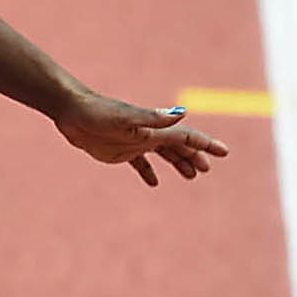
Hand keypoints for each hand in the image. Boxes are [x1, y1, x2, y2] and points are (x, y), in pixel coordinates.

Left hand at [55, 90, 228, 185]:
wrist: (71, 112)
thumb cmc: (98, 113)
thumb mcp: (125, 118)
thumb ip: (153, 118)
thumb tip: (181, 113)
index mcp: (154, 128)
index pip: (186, 137)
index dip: (206, 144)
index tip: (224, 153)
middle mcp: (148, 134)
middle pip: (178, 146)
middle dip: (195, 156)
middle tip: (207, 169)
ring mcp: (134, 142)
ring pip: (163, 154)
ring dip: (178, 163)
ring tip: (191, 176)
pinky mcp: (119, 150)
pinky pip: (140, 163)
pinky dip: (148, 172)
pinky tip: (154, 183)